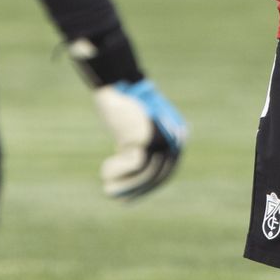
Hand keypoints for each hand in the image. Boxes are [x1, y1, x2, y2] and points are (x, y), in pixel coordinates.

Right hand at [92, 79, 186, 199]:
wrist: (116, 82)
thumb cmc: (122, 106)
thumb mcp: (133, 130)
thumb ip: (138, 147)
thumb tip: (133, 172)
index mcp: (175, 136)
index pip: (164, 170)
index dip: (146, 187)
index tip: (128, 197)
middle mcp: (174, 138)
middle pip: (157, 174)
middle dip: (135, 189)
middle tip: (114, 195)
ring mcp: (162, 136)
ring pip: (146, 172)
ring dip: (125, 183)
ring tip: (107, 188)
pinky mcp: (147, 135)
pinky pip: (134, 163)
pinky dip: (118, 171)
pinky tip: (104, 172)